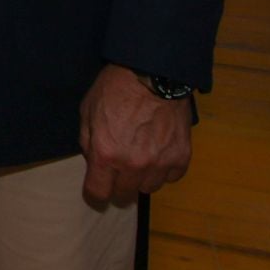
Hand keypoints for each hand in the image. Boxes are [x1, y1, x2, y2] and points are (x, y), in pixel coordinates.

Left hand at [79, 64, 193, 201]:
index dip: (95, 193)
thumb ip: (88, 142)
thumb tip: (93, 163)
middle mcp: (133, 165)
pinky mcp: (181, 157)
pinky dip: (164, 169)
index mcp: (105, 154)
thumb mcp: (87, 112)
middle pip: (124, 195)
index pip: (98, 193)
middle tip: (118, 169)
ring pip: (148, 187)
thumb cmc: (115, 89)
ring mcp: (160, 163)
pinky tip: (158, 152)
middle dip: (117, 185)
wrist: (154, 74)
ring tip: (140, 156)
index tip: (97, 188)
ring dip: (142, 177)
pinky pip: (171, 177)